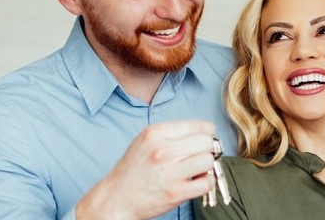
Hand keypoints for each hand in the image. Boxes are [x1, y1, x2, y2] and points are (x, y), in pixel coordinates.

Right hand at [76, 120, 217, 219]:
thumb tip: (206, 133)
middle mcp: (163, 150)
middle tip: (199, 156)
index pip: (200, 126)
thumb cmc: (133, 170)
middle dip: (207, 149)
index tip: (204, 140)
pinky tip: (195, 182)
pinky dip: (206, 183)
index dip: (207, 134)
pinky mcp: (175, 192)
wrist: (116, 198)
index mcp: (156, 133)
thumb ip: (173, 134)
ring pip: (208, 161)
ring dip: (206, 167)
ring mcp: (169, 172)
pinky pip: (207, 183)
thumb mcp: (146, 141)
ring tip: (196, 170)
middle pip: (207, 142)